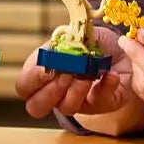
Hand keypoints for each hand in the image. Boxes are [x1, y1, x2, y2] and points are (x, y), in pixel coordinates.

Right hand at [16, 27, 136, 120]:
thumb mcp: (74, 35)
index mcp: (42, 75)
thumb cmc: (90, 43)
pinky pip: (99, 102)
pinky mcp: (101, 104)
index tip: (46, 66)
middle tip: (65, 73)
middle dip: (50, 91)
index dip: (31, 79)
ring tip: (88, 71)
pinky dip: (105, 86)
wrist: (119, 48)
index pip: (24, 87)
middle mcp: (56, 93)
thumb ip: (61, 43)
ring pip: (66, 107)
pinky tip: (111, 73)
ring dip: (76, 88)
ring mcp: (77, 102)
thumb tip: (54, 52)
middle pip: (36, 107)